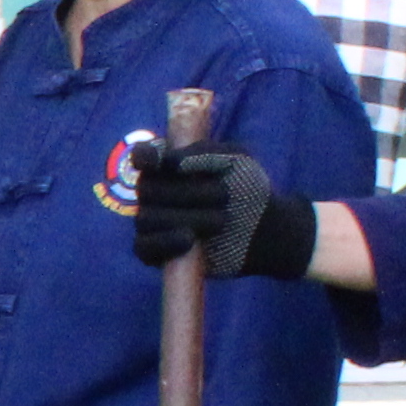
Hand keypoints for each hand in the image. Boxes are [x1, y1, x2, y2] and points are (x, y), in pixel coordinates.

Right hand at [123, 137, 314, 280]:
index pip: (143, 156)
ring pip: (147, 219)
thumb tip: (172, 163)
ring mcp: (153, 223)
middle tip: (223, 196)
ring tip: (221, 221)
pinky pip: (143, 247)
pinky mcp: (156, 252)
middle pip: (147, 190)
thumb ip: (206, 153)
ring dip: (187, 218)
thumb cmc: (247, 190)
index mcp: (169, 165)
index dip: (143, 156)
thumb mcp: (237, 161)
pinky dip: (165, 242)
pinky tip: (189, 240)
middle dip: (185, 192)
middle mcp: (155, 192)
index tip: (154, 162)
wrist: (262, 231)